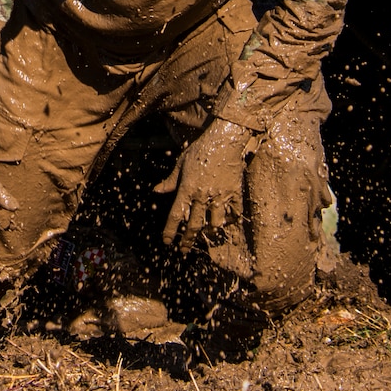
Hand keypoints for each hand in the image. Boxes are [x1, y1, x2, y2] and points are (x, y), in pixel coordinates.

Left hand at [156, 119, 253, 252]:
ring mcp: (220, 196)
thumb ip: (170, 180)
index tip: (167, 242)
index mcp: (187, 189)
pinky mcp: (234, 193)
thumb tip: (157, 191)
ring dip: (209, 232)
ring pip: (215, 224)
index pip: (175, 216)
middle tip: (184, 249)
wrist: (224, 140)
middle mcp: (202, 196)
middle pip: (193, 225)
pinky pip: (234, 213)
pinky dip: (231, 221)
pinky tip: (228, 223)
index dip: (170, 231)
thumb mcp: (181, 164)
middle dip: (187, 240)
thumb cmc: (200, 150)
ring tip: (206, 234)